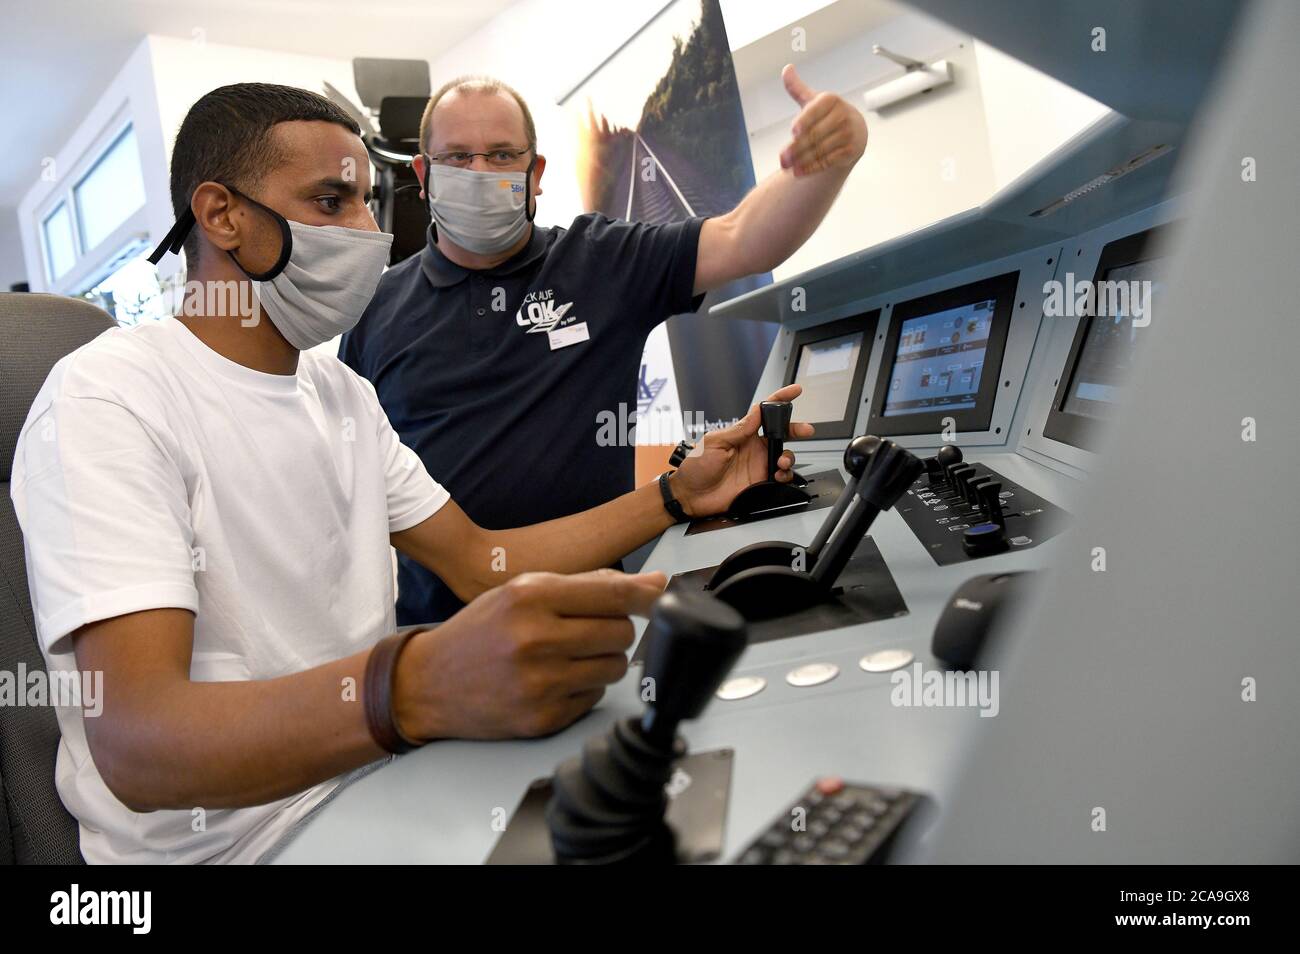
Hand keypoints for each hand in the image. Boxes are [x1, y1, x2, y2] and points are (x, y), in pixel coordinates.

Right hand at [393, 569, 666, 739]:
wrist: (428, 683)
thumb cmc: (480, 631)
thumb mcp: (523, 590)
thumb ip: (589, 584)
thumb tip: (655, 582)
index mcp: (529, 596)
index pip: (613, 593)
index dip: (645, 595)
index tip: (659, 595)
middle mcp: (535, 638)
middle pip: (621, 632)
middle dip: (614, 630)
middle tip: (587, 630)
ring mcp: (539, 683)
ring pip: (614, 668)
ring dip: (601, 661)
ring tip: (567, 656)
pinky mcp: (542, 718)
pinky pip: (595, 699)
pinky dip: (583, 689)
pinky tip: (553, 681)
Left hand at [670, 383, 814, 516]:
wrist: (690, 496)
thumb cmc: (695, 467)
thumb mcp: (714, 443)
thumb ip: (738, 429)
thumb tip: (756, 412)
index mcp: (742, 434)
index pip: (764, 413)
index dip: (780, 400)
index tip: (794, 392)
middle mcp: (753, 448)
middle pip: (781, 434)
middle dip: (796, 429)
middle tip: (806, 430)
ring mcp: (758, 465)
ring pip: (784, 456)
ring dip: (788, 457)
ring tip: (780, 461)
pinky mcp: (759, 483)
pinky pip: (780, 477)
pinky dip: (784, 475)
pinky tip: (778, 475)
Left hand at [778, 65, 867, 176]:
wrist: (856, 131)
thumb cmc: (829, 114)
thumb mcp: (814, 100)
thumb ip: (798, 88)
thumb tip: (786, 68)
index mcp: (831, 100)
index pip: (815, 111)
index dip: (804, 121)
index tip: (793, 131)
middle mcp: (842, 115)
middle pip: (814, 135)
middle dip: (796, 149)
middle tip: (781, 159)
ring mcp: (848, 134)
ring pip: (820, 150)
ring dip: (801, 160)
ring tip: (786, 167)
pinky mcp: (850, 151)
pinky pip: (828, 161)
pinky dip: (812, 168)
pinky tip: (798, 172)